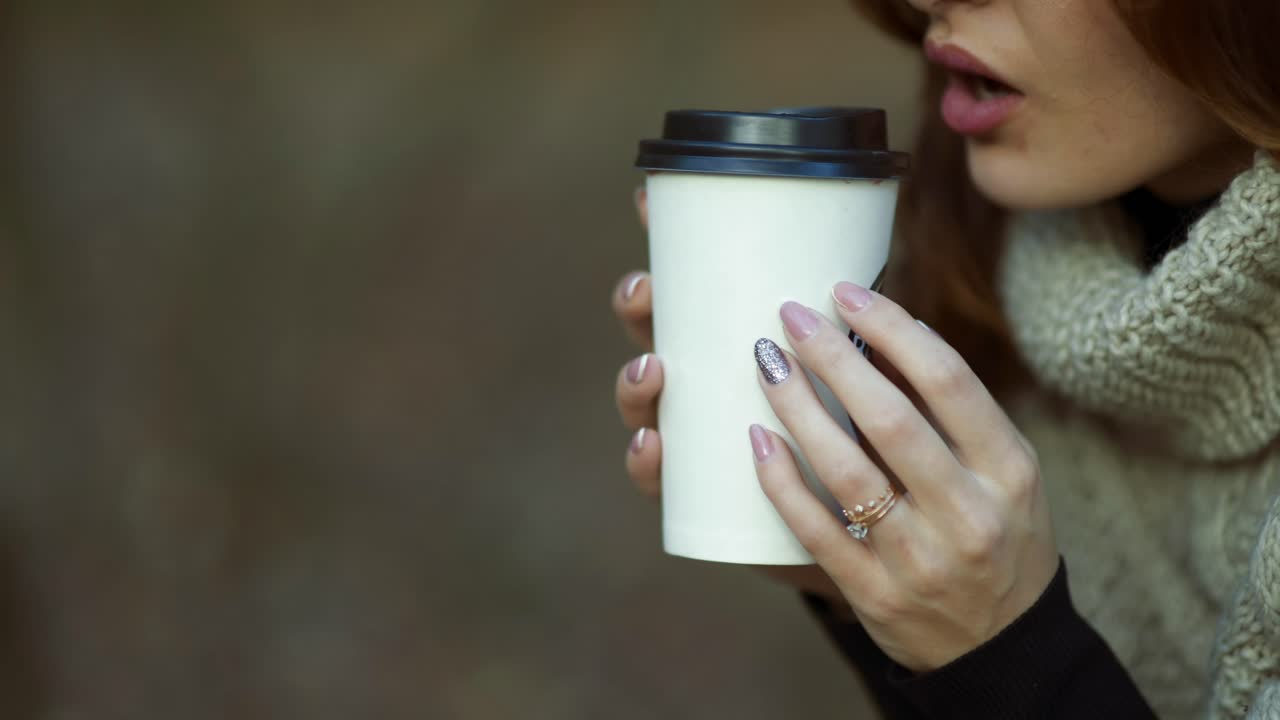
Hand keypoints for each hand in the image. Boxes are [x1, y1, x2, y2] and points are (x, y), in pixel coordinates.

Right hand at [612, 187, 844, 600]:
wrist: (884, 548)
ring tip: (653, 369)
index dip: (666, 247)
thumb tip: (869, 281)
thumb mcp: (870, 388)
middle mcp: (709, 396)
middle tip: (642, 291)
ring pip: (650, 411)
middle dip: (638, 312)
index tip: (648, 204)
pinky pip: (664, 483)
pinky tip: (654, 445)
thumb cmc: (877, 458)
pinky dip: (651, 463)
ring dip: (638, 385)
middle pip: (655, 344)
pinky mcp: (700, 502)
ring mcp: (700, 448)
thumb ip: (864, 346)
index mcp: (739, 352)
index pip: (692, 296)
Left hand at [748, 285, 1058, 671]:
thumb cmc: (998, 537)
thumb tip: (884, 328)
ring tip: (766, 363)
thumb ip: (957, 414)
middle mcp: (970, 514)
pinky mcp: (875, 596)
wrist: (1001, 649)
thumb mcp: (1008, 475)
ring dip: (798, 408)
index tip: (846, 292)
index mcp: (1010, 471)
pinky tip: (756, 439)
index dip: (891, 328)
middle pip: (890, 418)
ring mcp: (921, 560)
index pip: (948, 381)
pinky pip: (817, 531)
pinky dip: (781, 483)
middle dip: (832, 357)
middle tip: (789, 315)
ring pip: (847, 472)